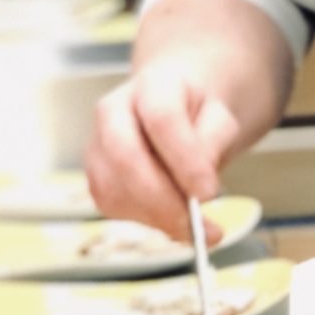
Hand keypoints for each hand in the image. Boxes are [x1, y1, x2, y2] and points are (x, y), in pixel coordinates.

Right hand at [86, 61, 245, 240]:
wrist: (170, 112)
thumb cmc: (196, 115)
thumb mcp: (220, 119)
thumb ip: (213, 146)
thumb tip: (199, 188)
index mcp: (152, 86)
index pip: (162, 120)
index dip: (184, 160)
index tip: (208, 193)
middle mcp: (114, 112)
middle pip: (126, 156)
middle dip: (162, 198)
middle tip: (196, 224)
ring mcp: (97, 144)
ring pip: (113, 187)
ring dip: (154, 215)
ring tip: (193, 227)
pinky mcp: (95, 176)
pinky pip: (111, 205)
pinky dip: (144, 220)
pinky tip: (171, 220)